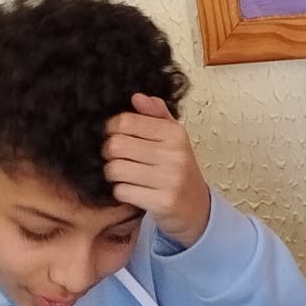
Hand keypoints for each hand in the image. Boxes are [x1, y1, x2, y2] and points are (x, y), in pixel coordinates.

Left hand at [103, 94, 211, 245]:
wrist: (197, 209)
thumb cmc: (178, 170)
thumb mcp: (173, 138)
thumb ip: (155, 114)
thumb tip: (136, 97)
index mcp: (175, 133)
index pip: (125, 121)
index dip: (111, 129)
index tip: (115, 136)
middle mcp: (174, 154)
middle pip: (115, 145)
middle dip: (109, 153)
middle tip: (117, 159)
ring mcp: (170, 179)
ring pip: (114, 169)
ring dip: (113, 175)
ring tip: (125, 176)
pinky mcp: (162, 202)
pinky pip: (122, 191)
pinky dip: (122, 192)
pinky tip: (133, 191)